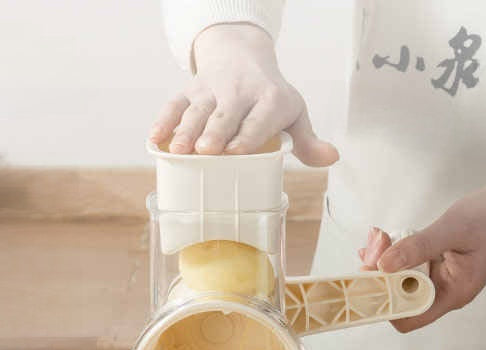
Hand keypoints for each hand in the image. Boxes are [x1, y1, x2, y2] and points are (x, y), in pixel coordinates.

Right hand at [150, 23, 337, 166]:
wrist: (242, 55)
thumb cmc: (270, 98)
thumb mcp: (293, 113)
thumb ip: (307, 141)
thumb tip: (331, 158)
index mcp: (269, 100)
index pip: (259, 119)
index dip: (248, 135)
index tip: (237, 152)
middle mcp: (239, 92)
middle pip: (224, 115)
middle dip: (214, 133)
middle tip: (204, 151)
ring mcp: (211, 91)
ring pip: (196, 111)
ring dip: (185, 130)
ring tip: (178, 151)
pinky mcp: (190, 91)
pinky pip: (174, 104)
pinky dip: (163, 121)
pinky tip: (154, 139)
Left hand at [358, 172, 485, 331]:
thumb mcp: (454, 229)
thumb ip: (418, 246)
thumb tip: (382, 264)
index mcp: (453, 294)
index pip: (408, 319)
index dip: (385, 305)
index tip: (370, 278)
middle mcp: (444, 291)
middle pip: (398, 298)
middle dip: (379, 275)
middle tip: (373, 247)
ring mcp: (439, 277)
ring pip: (399, 278)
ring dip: (383, 260)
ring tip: (378, 237)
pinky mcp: (435, 261)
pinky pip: (406, 263)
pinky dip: (393, 251)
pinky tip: (384, 237)